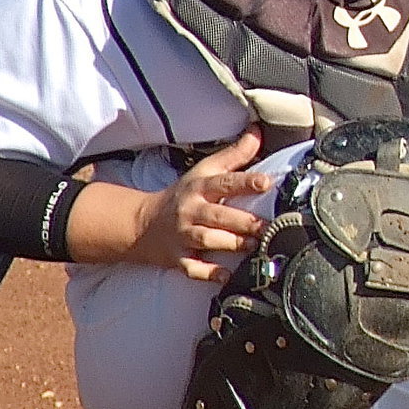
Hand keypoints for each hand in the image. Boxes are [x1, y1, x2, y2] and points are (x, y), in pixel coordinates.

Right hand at [130, 126, 272, 282]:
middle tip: (266, 226)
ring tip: (253, 246)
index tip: (266, 182)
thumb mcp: (204, 171)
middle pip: (218, 214)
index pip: (225, 181)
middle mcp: (192, 210)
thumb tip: (258, 132)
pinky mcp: (178, 258)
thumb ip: (234, 155)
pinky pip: (194, 268)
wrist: (142, 223)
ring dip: (231, 243)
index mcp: (200, 187)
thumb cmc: (182, 195)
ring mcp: (183, 235)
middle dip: (243, 221)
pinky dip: (209, 274)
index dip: (245, 181)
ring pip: (208, 240)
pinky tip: (227, 276)